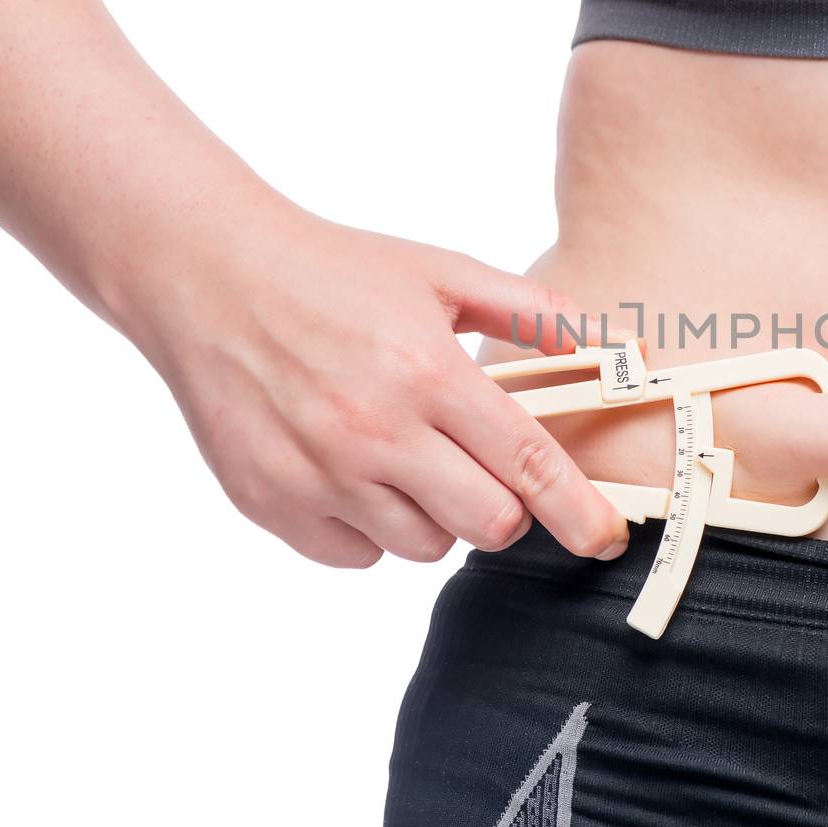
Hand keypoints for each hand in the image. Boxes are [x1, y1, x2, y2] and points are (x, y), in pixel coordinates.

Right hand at [114, 200, 628, 567]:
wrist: (208, 275)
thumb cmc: (335, 271)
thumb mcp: (442, 273)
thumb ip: (534, 313)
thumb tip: (620, 343)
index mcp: (428, 372)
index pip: (529, 465)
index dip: (580, 512)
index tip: (607, 539)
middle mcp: (375, 432)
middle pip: (488, 524)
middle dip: (504, 507)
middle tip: (481, 467)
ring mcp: (318, 475)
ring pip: (423, 547)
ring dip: (434, 515)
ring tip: (404, 454)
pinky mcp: (272, 504)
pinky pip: (356, 555)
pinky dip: (369, 527)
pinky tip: (351, 469)